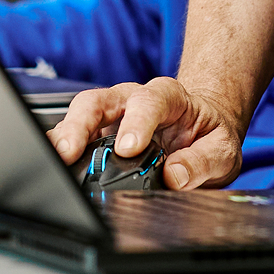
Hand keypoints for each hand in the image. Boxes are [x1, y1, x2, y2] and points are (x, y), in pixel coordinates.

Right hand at [47, 77, 241, 190]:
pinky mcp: (98, 133)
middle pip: (102, 99)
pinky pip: (75, 134)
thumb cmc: (209, 135)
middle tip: (70, 151)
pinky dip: (61, 146)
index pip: (150, 100)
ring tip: (54, 159)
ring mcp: (112, 116)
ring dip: (64, 134)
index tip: (129, 148)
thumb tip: (175, 176)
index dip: (137, 121)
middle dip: (82, 123)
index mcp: (168, 97)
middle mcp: (134, 100)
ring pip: (81, 113)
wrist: (203, 126)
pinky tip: (51, 163)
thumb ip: (202, 162)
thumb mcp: (222, 150)